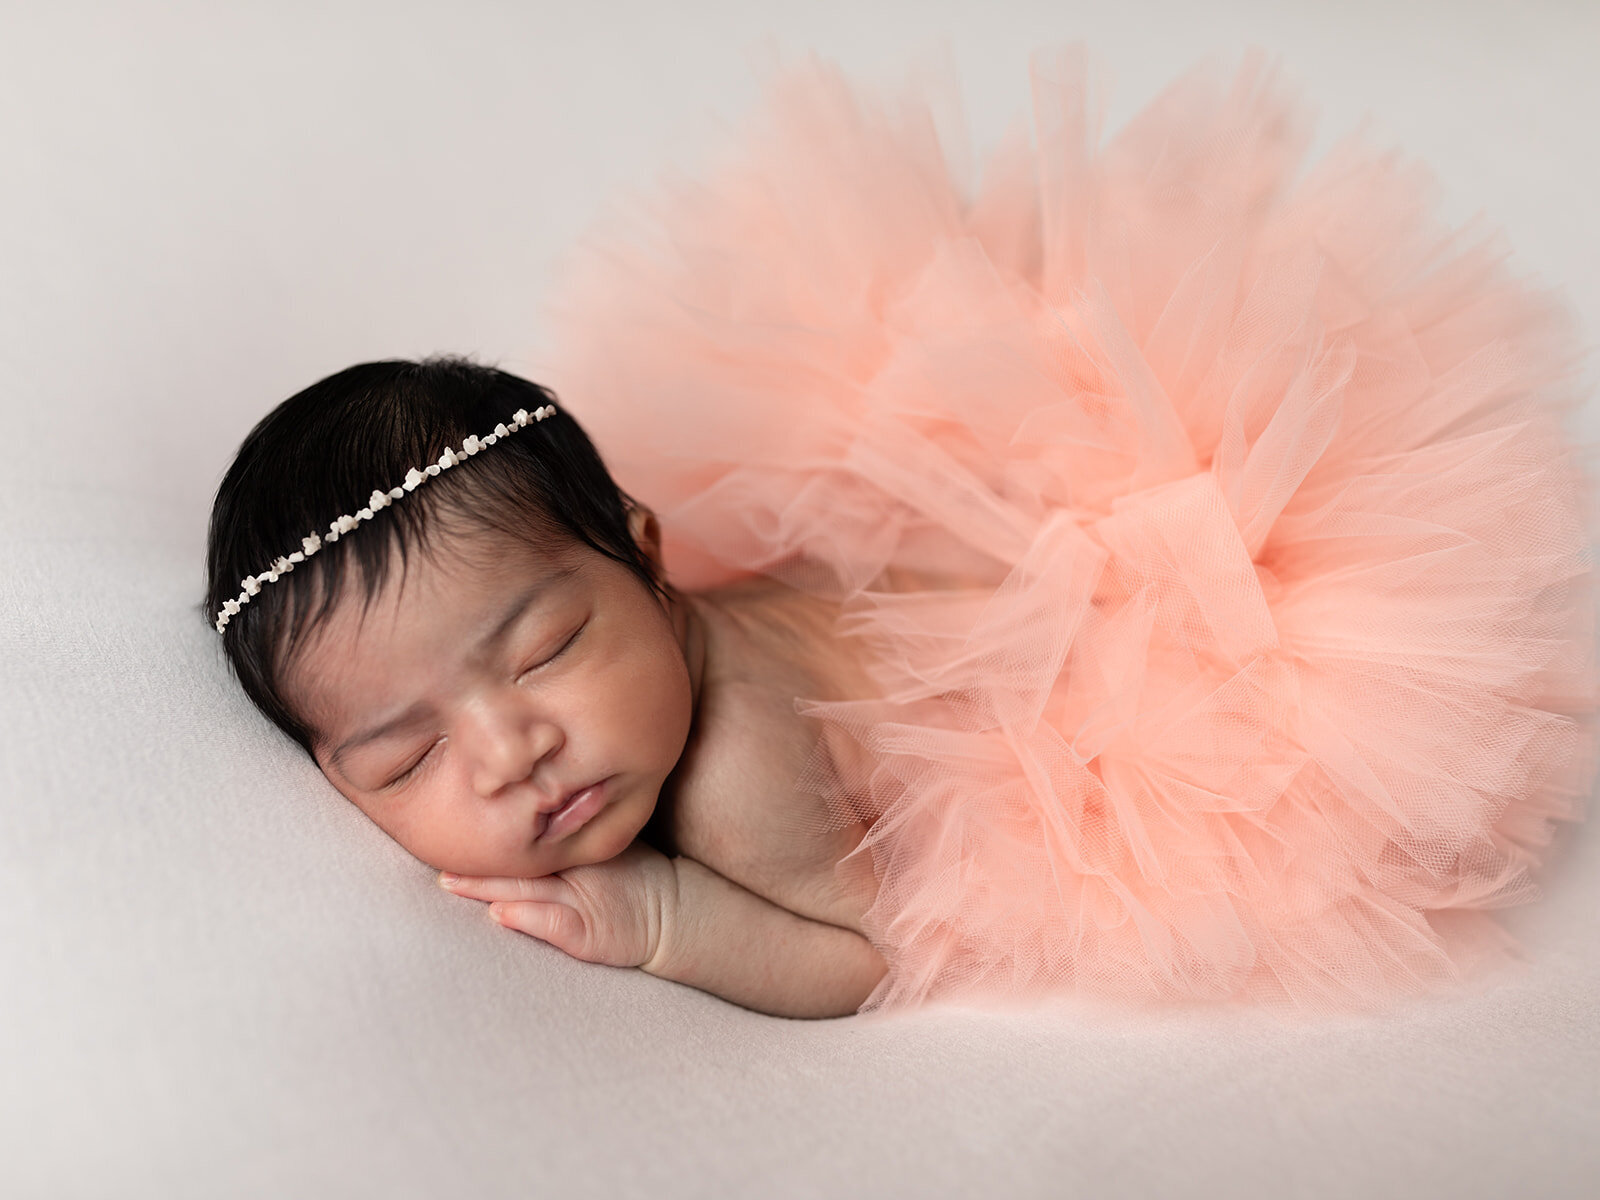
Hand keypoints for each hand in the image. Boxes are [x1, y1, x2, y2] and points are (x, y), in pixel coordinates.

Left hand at [437, 839, 678, 969]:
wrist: (679, 913)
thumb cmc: (637, 879)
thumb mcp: (604, 848)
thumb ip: (568, 833)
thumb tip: (518, 811)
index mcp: (574, 849)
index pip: (527, 838)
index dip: (491, 832)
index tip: (453, 821)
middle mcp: (575, 871)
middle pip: (519, 863)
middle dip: (476, 862)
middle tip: (436, 851)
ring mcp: (583, 903)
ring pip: (528, 891)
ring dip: (488, 889)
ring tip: (451, 883)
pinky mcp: (591, 935)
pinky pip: (556, 925)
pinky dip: (529, 919)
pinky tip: (502, 915)